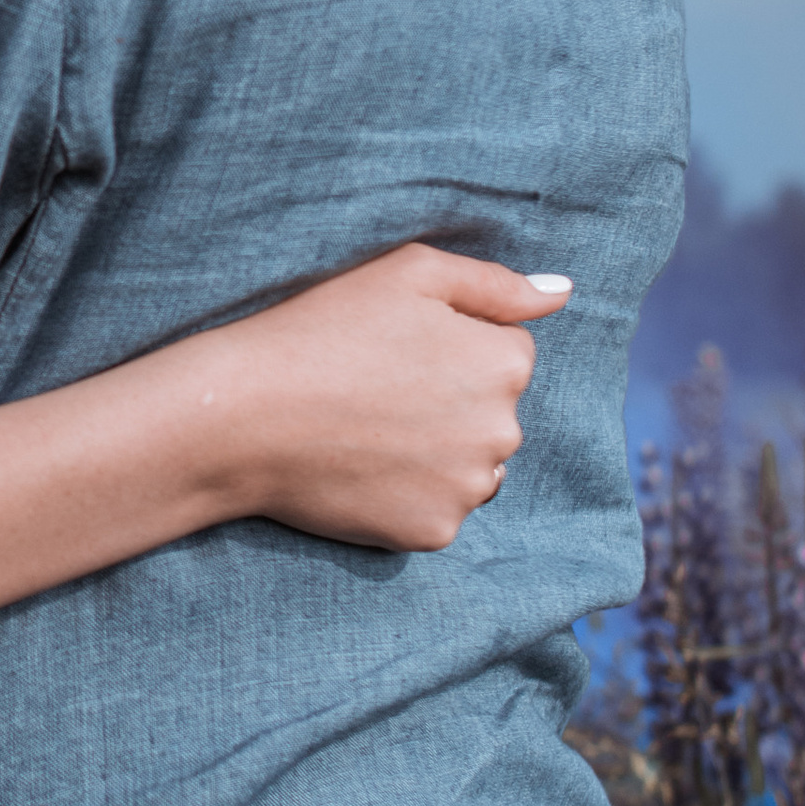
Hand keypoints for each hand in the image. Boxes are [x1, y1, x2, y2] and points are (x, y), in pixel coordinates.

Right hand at [216, 242, 566, 549]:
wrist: (242, 415)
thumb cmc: (322, 328)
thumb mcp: (410, 272)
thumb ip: (496, 284)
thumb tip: (562, 294)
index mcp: (506, 363)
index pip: (504, 353)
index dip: (448, 346)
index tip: (395, 348)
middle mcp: (504, 431)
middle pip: (492, 413)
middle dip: (450, 402)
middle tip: (375, 390)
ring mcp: (468, 489)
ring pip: (470, 466)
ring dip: (436, 452)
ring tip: (367, 431)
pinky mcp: (432, 533)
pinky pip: (438, 510)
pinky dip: (408, 495)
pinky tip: (361, 469)